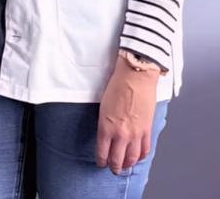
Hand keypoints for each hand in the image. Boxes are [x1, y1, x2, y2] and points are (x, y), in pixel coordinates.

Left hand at [97, 58, 160, 173]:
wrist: (135, 78)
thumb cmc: (116, 88)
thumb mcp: (103, 108)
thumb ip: (104, 125)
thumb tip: (106, 136)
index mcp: (105, 127)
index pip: (102, 152)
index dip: (101, 161)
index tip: (100, 163)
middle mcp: (121, 134)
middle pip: (117, 159)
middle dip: (114, 167)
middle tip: (112, 169)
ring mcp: (136, 133)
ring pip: (132, 158)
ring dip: (128, 164)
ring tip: (124, 165)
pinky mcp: (147, 130)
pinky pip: (145, 149)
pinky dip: (141, 156)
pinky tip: (137, 157)